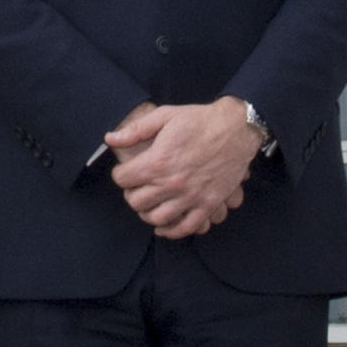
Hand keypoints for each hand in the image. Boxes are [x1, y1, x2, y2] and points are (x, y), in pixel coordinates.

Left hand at [105, 96, 256, 237]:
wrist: (236, 127)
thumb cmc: (199, 120)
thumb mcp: (165, 116)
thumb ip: (135, 130)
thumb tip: (110, 139)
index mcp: (158, 162)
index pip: (122, 179)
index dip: (120, 174)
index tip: (126, 171)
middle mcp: (172, 184)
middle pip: (136, 202)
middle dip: (132, 194)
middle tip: (137, 187)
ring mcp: (191, 197)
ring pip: (157, 218)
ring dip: (148, 212)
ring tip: (150, 203)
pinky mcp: (208, 204)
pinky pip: (186, 228)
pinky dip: (172, 231)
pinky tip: (164, 225)